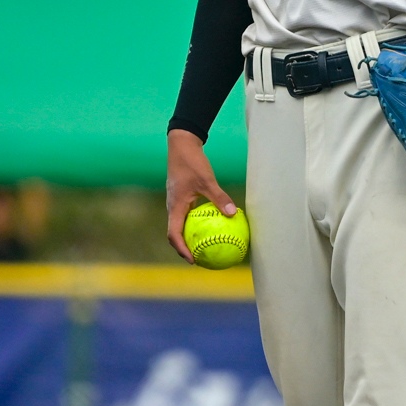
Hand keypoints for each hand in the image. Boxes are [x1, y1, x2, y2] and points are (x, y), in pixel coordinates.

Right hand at [166, 130, 238, 262]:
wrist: (181, 145)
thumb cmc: (192, 162)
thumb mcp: (207, 180)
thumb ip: (219, 197)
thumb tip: (233, 214)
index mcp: (174, 206)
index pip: (174, 234)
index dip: (182, 250)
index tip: (193, 260)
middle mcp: (172, 206)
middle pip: (174, 234)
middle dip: (184, 248)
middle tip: (199, 259)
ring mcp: (175, 202)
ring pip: (179, 225)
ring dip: (188, 237)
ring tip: (203, 246)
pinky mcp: (180, 197)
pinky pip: (186, 215)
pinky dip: (194, 224)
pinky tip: (210, 225)